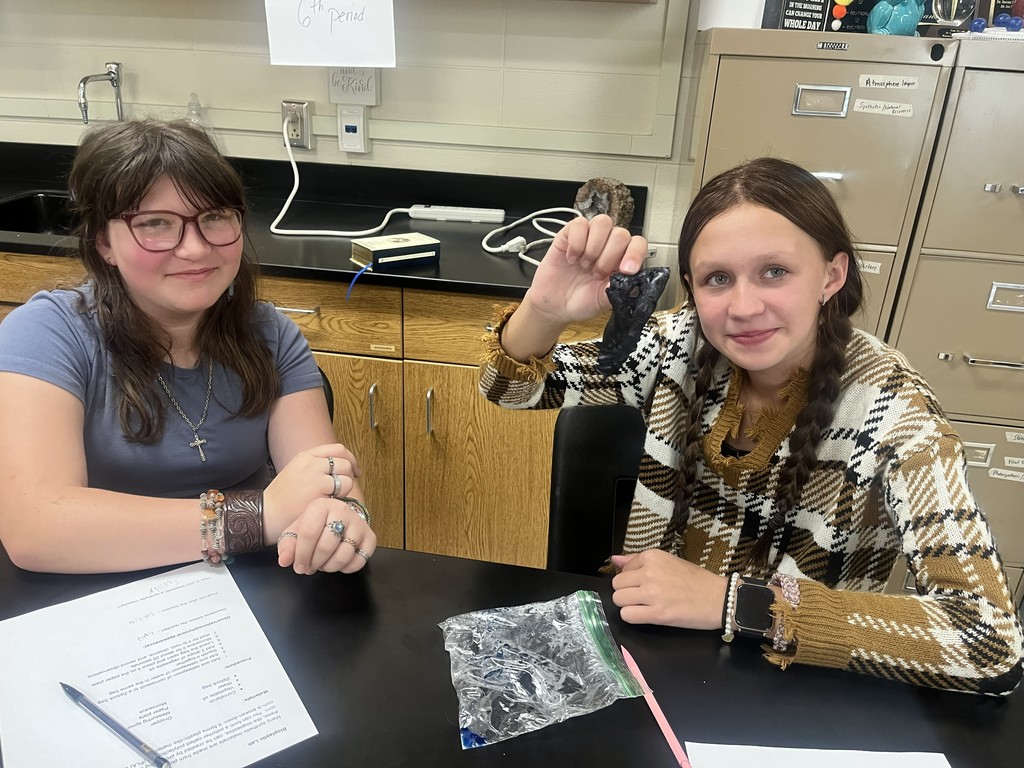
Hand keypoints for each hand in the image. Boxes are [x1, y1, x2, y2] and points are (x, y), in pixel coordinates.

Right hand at [263, 443, 360, 543]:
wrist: (265, 514)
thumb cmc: (281, 498)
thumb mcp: (296, 471)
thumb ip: (316, 466)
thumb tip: (342, 467)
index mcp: (305, 456)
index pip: (338, 449)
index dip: (351, 460)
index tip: (354, 471)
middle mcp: (310, 464)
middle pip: (345, 463)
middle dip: (350, 476)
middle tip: (344, 489)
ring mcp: (315, 479)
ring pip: (347, 478)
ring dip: (346, 490)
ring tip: (334, 499)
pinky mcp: (318, 496)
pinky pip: (342, 494)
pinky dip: (340, 501)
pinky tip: (328, 506)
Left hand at [276, 497, 376, 574]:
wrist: (336, 519)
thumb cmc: (314, 526)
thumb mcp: (296, 531)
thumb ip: (287, 546)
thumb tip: (285, 561)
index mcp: (321, 505)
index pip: (309, 533)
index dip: (301, 554)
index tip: (298, 566)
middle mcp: (343, 510)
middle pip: (326, 546)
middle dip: (315, 562)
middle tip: (310, 567)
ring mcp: (359, 524)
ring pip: (343, 555)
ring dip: (329, 567)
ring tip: (323, 564)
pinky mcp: (370, 537)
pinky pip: (359, 561)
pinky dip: (346, 568)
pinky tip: (338, 563)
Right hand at [524, 214, 647, 325]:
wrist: (553, 306)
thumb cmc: (580, 302)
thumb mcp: (603, 302)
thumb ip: (618, 289)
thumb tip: (631, 279)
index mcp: (621, 261)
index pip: (638, 244)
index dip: (635, 254)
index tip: (626, 269)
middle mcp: (608, 246)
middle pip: (620, 234)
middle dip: (608, 257)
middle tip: (596, 274)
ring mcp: (589, 238)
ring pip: (603, 222)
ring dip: (593, 247)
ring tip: (584, 264)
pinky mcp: (569, 235)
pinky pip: (579, 224)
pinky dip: (576, 243)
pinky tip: (571, 257)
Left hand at [610, 550, 728, 629]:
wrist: (719, 598)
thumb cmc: (696, 580)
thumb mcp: (669, 561)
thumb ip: (638, 560)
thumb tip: (615, 559)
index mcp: (652, 557)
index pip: (623, 569)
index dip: (631, 579)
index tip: (645, 584)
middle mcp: (649, 573)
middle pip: (617, 585)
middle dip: (626, 592)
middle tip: (642, 597)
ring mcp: (652, 593)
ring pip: (618, 600)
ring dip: (628, 605)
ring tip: (644, 606)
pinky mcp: (657, 614)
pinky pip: (627, 616)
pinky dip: (633, 617)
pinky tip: (646, 615)